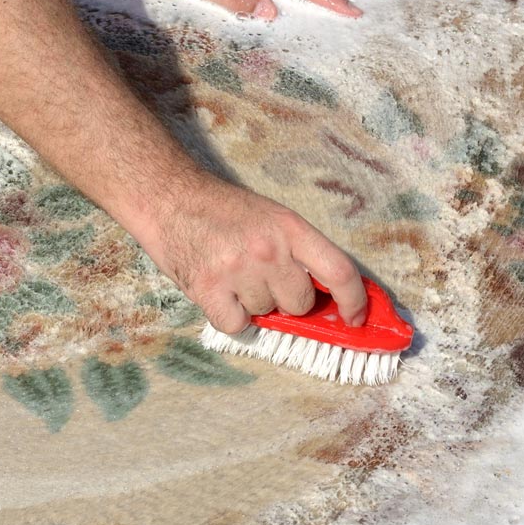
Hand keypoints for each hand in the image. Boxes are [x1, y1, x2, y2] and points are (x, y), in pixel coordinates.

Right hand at [129, 176, 366, 332]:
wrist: (168, 198)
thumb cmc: (222, 209)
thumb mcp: (271, 217)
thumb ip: (299, 252)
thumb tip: (326, 296)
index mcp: (291, 228)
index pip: (339, 272)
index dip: (354, 301)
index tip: (355, 319)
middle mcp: (269, 250)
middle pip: (301, 303)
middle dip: (286, 298)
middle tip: (262, 277)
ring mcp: (238, 271)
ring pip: (266, 315)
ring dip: (253, 304)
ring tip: (233, 275)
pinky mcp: (208, 290)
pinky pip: (237, 326)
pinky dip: (229, 316)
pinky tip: (218, 292)